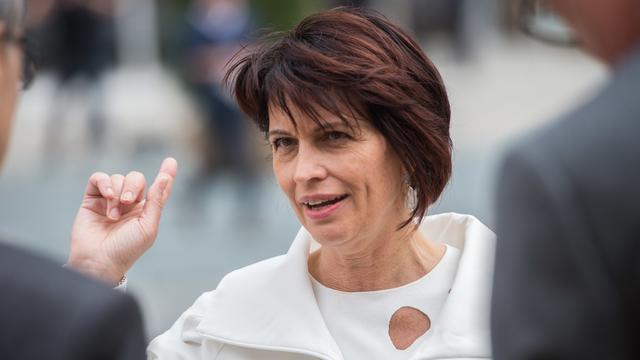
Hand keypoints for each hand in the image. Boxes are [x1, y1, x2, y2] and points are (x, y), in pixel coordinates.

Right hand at [67, 158, 177, 284]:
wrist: (98, 260)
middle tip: (127, 202)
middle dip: (133, 186)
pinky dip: (104, 183)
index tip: (171, 161)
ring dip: (116, 193)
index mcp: (146, 210)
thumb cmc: (126, 249)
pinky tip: (107, 196)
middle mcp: (129, 203)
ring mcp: (110, 200)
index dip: (166, 174)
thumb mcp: (148, 226)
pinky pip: (99, 178)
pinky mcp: (92, 199)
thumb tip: (164, 178)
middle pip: (136, 178)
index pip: (159, 188)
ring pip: (118, 178)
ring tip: (113, 215)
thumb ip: (156, 202)